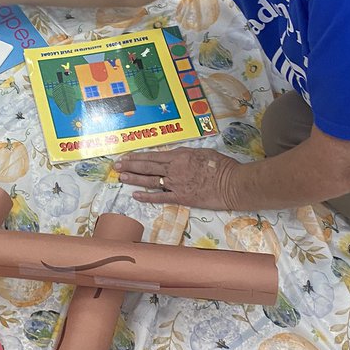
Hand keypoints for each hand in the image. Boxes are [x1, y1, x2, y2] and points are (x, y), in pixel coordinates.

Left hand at [115, 147, 239, 209]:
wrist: (232, 183)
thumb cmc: (222, 166)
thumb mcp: (203, 152)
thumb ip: (186, 155)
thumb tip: (176, 156)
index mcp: (180, 155)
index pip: (152, 156)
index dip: (137, 157)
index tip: (126, 157)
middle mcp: (174, 168)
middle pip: (147, 166)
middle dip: (129, 166)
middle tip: (116, 166)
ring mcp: (176, 183)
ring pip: (150, 181)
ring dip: (134, 179)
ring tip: (121, 178)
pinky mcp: (181, 197)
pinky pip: (160, 197)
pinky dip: (147, 197)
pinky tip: (136, 196)